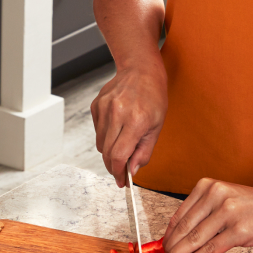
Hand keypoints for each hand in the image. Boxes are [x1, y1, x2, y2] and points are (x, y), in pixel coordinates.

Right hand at [91, 61, 167, 186]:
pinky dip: (106, 136)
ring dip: (110, 151)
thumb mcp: (157, 127)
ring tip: (123, 142)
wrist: (140, 70)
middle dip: (113, 167)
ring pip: (100, 144)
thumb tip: (132, 171)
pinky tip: (117, 127)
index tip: (122, 182)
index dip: (119, 172)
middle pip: (107, 153)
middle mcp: (117, 113)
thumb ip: (144, 151)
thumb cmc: (153, 98)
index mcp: (136, 120)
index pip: (119, 155)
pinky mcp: (95, 106)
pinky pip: (97, 131)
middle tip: (121, 173)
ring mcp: (104, 108)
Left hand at [161, 178, 252, 252]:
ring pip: (194, 239)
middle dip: (170, 249)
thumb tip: (179, 238)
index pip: (179, 215)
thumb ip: (203, 214)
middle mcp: (215, 195)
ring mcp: (228, 212)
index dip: (168, 236)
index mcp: (208, 186)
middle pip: (184, 227)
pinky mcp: (239, 230)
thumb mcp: (225, 201)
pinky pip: (209, 249)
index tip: (161, 250)